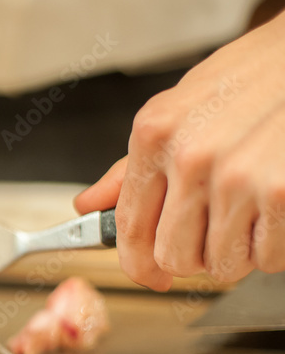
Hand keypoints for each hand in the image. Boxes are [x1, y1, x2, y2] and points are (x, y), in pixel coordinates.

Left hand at [75, 11, 284, 289]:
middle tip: (217, 229)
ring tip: (252, 210)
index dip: (138, 265)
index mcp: (156, 136)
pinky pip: (268, 260)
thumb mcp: (179, 109)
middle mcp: (190, 158)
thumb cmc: (253, 76)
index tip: (149, 276)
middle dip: (196, 255)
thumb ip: (132, 166)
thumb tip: (88, 205)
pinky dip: (275, 247)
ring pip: (222, 265)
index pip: (130, 227)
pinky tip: (278, 211)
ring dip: (238, 251)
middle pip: (175, 257)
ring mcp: (237, 178)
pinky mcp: (281, 193)